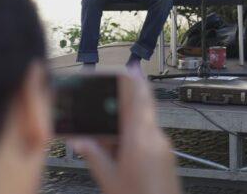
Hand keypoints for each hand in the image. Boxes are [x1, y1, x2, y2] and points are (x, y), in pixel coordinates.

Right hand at [69, 70, 180, 193]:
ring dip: (125, 124)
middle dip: (126, 102)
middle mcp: (157, 138)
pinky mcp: (166, 157)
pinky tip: (115, 148)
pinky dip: (132, 137)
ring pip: (144, 125)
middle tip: (106, 98)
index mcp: (142, 139)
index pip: (140, 100)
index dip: (135, 81)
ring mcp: (164, 148)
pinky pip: (148, 139)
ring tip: (102, 132)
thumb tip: (81, 140)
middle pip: (143, 109)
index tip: (130, 67)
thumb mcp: (109, 179)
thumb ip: (95, 156)